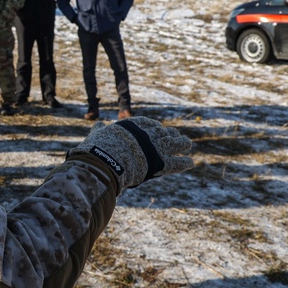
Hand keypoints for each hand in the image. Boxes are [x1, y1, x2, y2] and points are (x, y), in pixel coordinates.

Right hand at [67, 117, 191, 192]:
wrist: (107, 161)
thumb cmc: (99, 148)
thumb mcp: (97, 135)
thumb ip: (99, 130)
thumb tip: (97, 124)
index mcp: (135, 126)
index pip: (148, 124)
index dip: (154, 127)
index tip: (158, 128)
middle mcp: (149, 135)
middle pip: (164, 132)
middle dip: (170, 134)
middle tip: (176, 136)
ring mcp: (157, 148)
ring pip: (175, 144)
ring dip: (182, 144)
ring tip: (187, 145)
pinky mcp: (162, 163)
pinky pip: (177, 162)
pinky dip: (184, 162)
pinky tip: (190, 162)